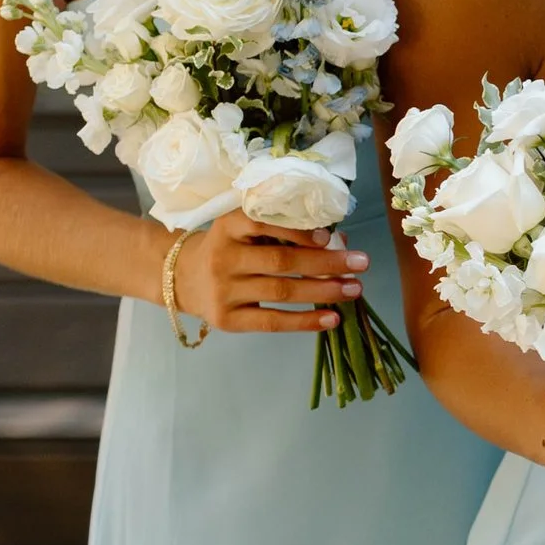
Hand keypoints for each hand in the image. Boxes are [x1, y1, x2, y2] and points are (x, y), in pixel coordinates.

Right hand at [172, 210, 368, 334]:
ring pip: (281, 292)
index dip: (297, 231)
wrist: (182, 278)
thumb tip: (338, 240)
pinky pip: (272, 322)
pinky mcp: (228, 319)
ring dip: (323, 291)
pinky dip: (305, 322)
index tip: (329, 236)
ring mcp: (224, 291)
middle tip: (362, 263)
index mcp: (228, 227)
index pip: (262, 223)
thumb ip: (283, 230)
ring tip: (354, 289)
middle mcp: (224, 257)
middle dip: (326, 263)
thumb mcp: (244, 230)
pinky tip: (333, 319)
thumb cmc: (229, 248)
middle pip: (281, 261)